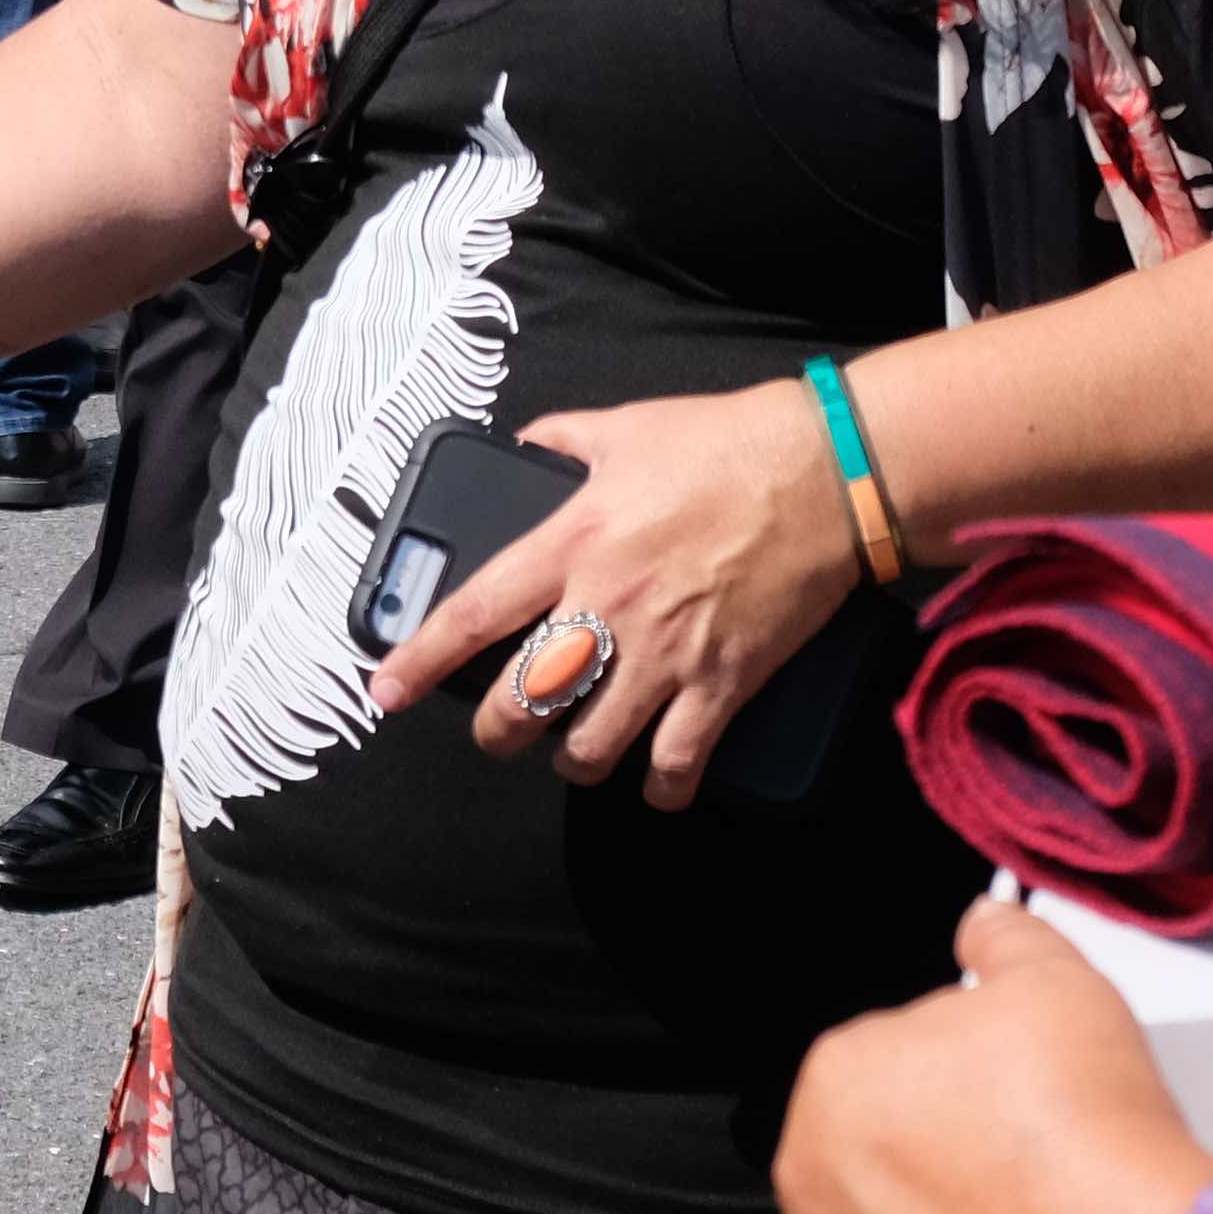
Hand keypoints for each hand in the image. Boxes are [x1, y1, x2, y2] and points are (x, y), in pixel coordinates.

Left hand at [365, 378, 864, 807]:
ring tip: (576, 754)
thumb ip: (561, 440)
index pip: (474, 613)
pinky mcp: (725, 680)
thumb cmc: (725, 443)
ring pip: (591, 744)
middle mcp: (607, 606)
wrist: (825, 472)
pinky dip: (662, 786)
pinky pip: (678, 760)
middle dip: (500, 732)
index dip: (420, 660)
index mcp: (572, 542)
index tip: (387, 692)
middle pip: (524, 698)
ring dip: (574, 762)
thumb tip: (524, 444)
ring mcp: (666, 651)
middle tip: (503, 733)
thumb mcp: (624, 426)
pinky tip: (658, 785)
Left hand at [778, 891, 1212, 1213]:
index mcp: (838, 1072)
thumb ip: (1005, 942)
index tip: (1019, 1124)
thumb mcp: (1062, 988)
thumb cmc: (1097, 1134)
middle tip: (1022, 1201)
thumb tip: (981, 919)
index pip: (887, 1073)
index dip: (963, 1099)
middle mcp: (801, 1171)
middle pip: (868, 1168)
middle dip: (933, 1179)